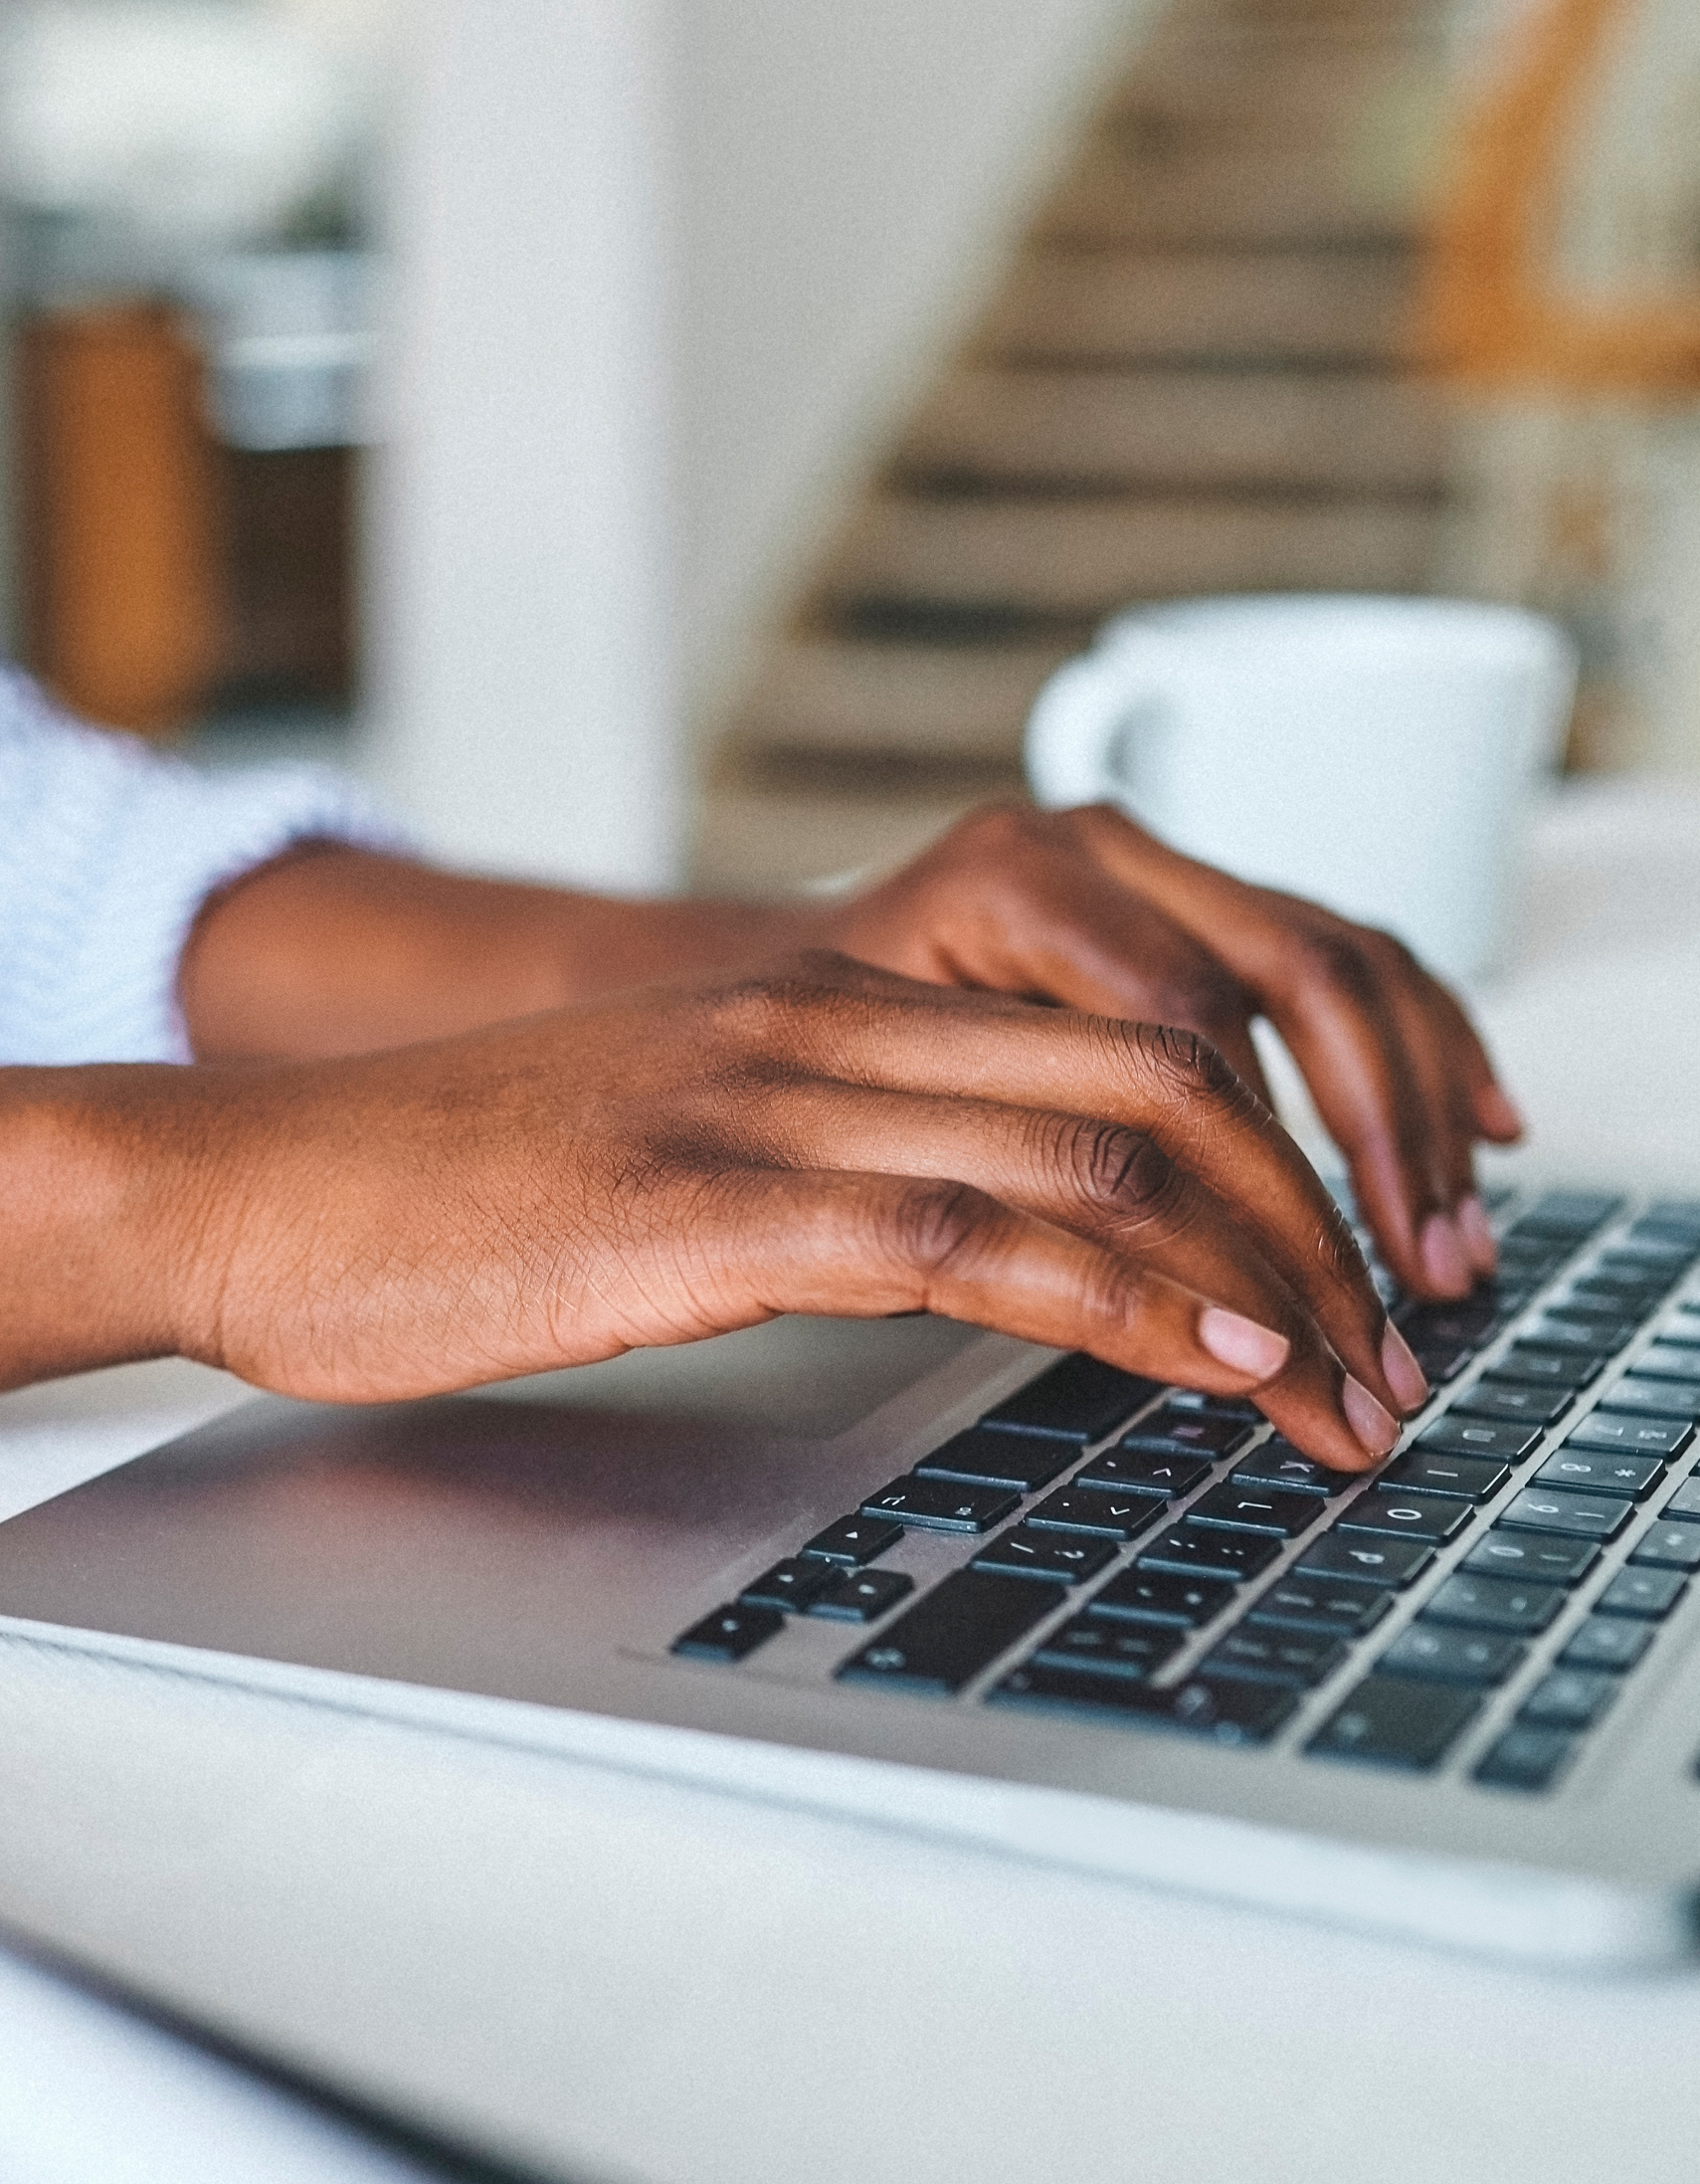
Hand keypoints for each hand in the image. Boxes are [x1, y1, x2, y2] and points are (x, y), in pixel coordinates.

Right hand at [159, 953, 1421, 1468]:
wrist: (248, 1187)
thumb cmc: (425, 1196)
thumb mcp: (648, 1152)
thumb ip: (799, 1170)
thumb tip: (945, 1251)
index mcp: (803, 1010)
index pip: (1108, 1043)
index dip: (1261, 1156)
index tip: (1326, 1278)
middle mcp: (806, 1031)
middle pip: (1146, 1079)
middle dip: (1304, 1220)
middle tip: (1385, 1346)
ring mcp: (755, 1107)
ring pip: (1087, 1148)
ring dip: (1255, 1273)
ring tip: (1346, 1386)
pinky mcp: (699, 1207)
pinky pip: (966, 1235)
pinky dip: (1122, 1296)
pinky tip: (1210, 1358)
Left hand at [820, 804, 1522, 1302]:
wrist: (705, 989)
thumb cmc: (760, 1071)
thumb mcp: (836, 1120)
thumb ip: (976, 1186)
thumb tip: (1148, 1312)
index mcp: (1003, 884)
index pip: (1175, 1043)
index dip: (1245, 1201)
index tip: (1287, 1335)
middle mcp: (1083, 848)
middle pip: (1281, 992)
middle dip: (1361, 1170)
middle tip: (1394, 1323)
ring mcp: (1137, 856)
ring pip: (1333, 963)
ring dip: (1415, 1116)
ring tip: (1447, 1258)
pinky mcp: (1174, 889)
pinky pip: (1330, 951)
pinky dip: (1415, 1045)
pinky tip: (1477, 1131)